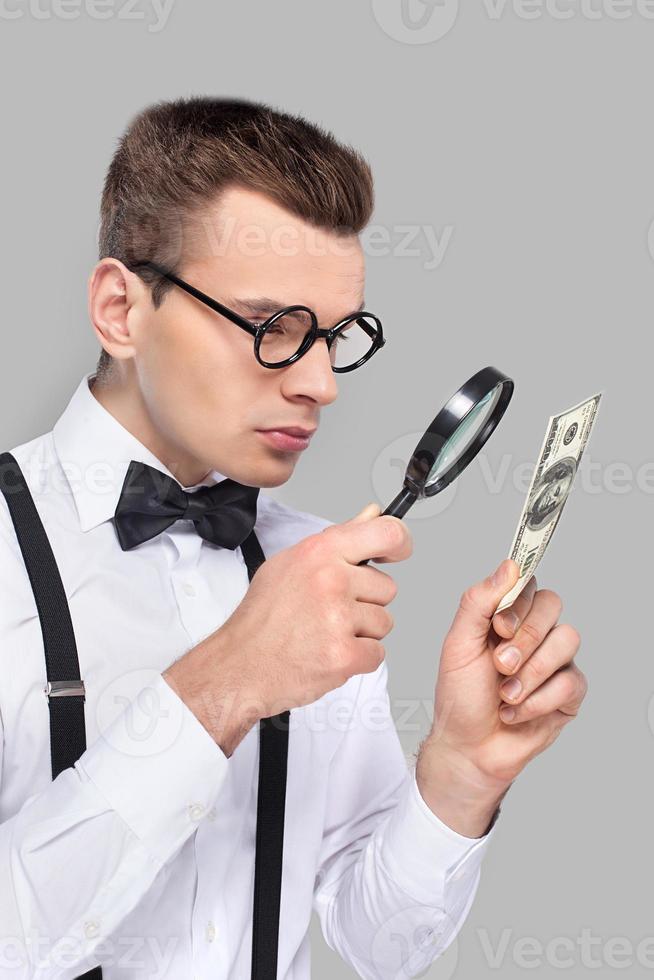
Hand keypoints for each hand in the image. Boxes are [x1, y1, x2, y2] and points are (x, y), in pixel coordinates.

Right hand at [163, 502, 411, 753]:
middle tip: (329, 611)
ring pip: (383, 623)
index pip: (386, 533)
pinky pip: (377, 654)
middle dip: (366, 602)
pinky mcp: (343, 655)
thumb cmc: (263, 616)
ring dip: (361, 633)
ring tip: (324, 633)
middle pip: (387, 588)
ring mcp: (338, 618)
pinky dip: (358, 659)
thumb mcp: (292, 562)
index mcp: (319, 552)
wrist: (239, 665)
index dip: (400, 543)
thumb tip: (371, 514)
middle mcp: (331, 580)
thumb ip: (338, 539)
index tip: (395, 553)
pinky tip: (328, 652)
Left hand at [416, 558, 587, 833]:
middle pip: (552, 606)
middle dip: (524, 638)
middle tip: (500, 664)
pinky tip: (516, 711)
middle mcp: (534, 634)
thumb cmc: (460, 696)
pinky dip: (538, 700)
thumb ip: (479, 602)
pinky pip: (571, 681)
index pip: (528, 585)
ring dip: (530, 672)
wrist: (467, 747)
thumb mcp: (458, 644)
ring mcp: (554, 662)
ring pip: (566, 641)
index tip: (498, 626)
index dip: (517, 603)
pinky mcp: (569, 694)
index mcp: (506, 617)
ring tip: (506, 694)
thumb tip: (508, 566)